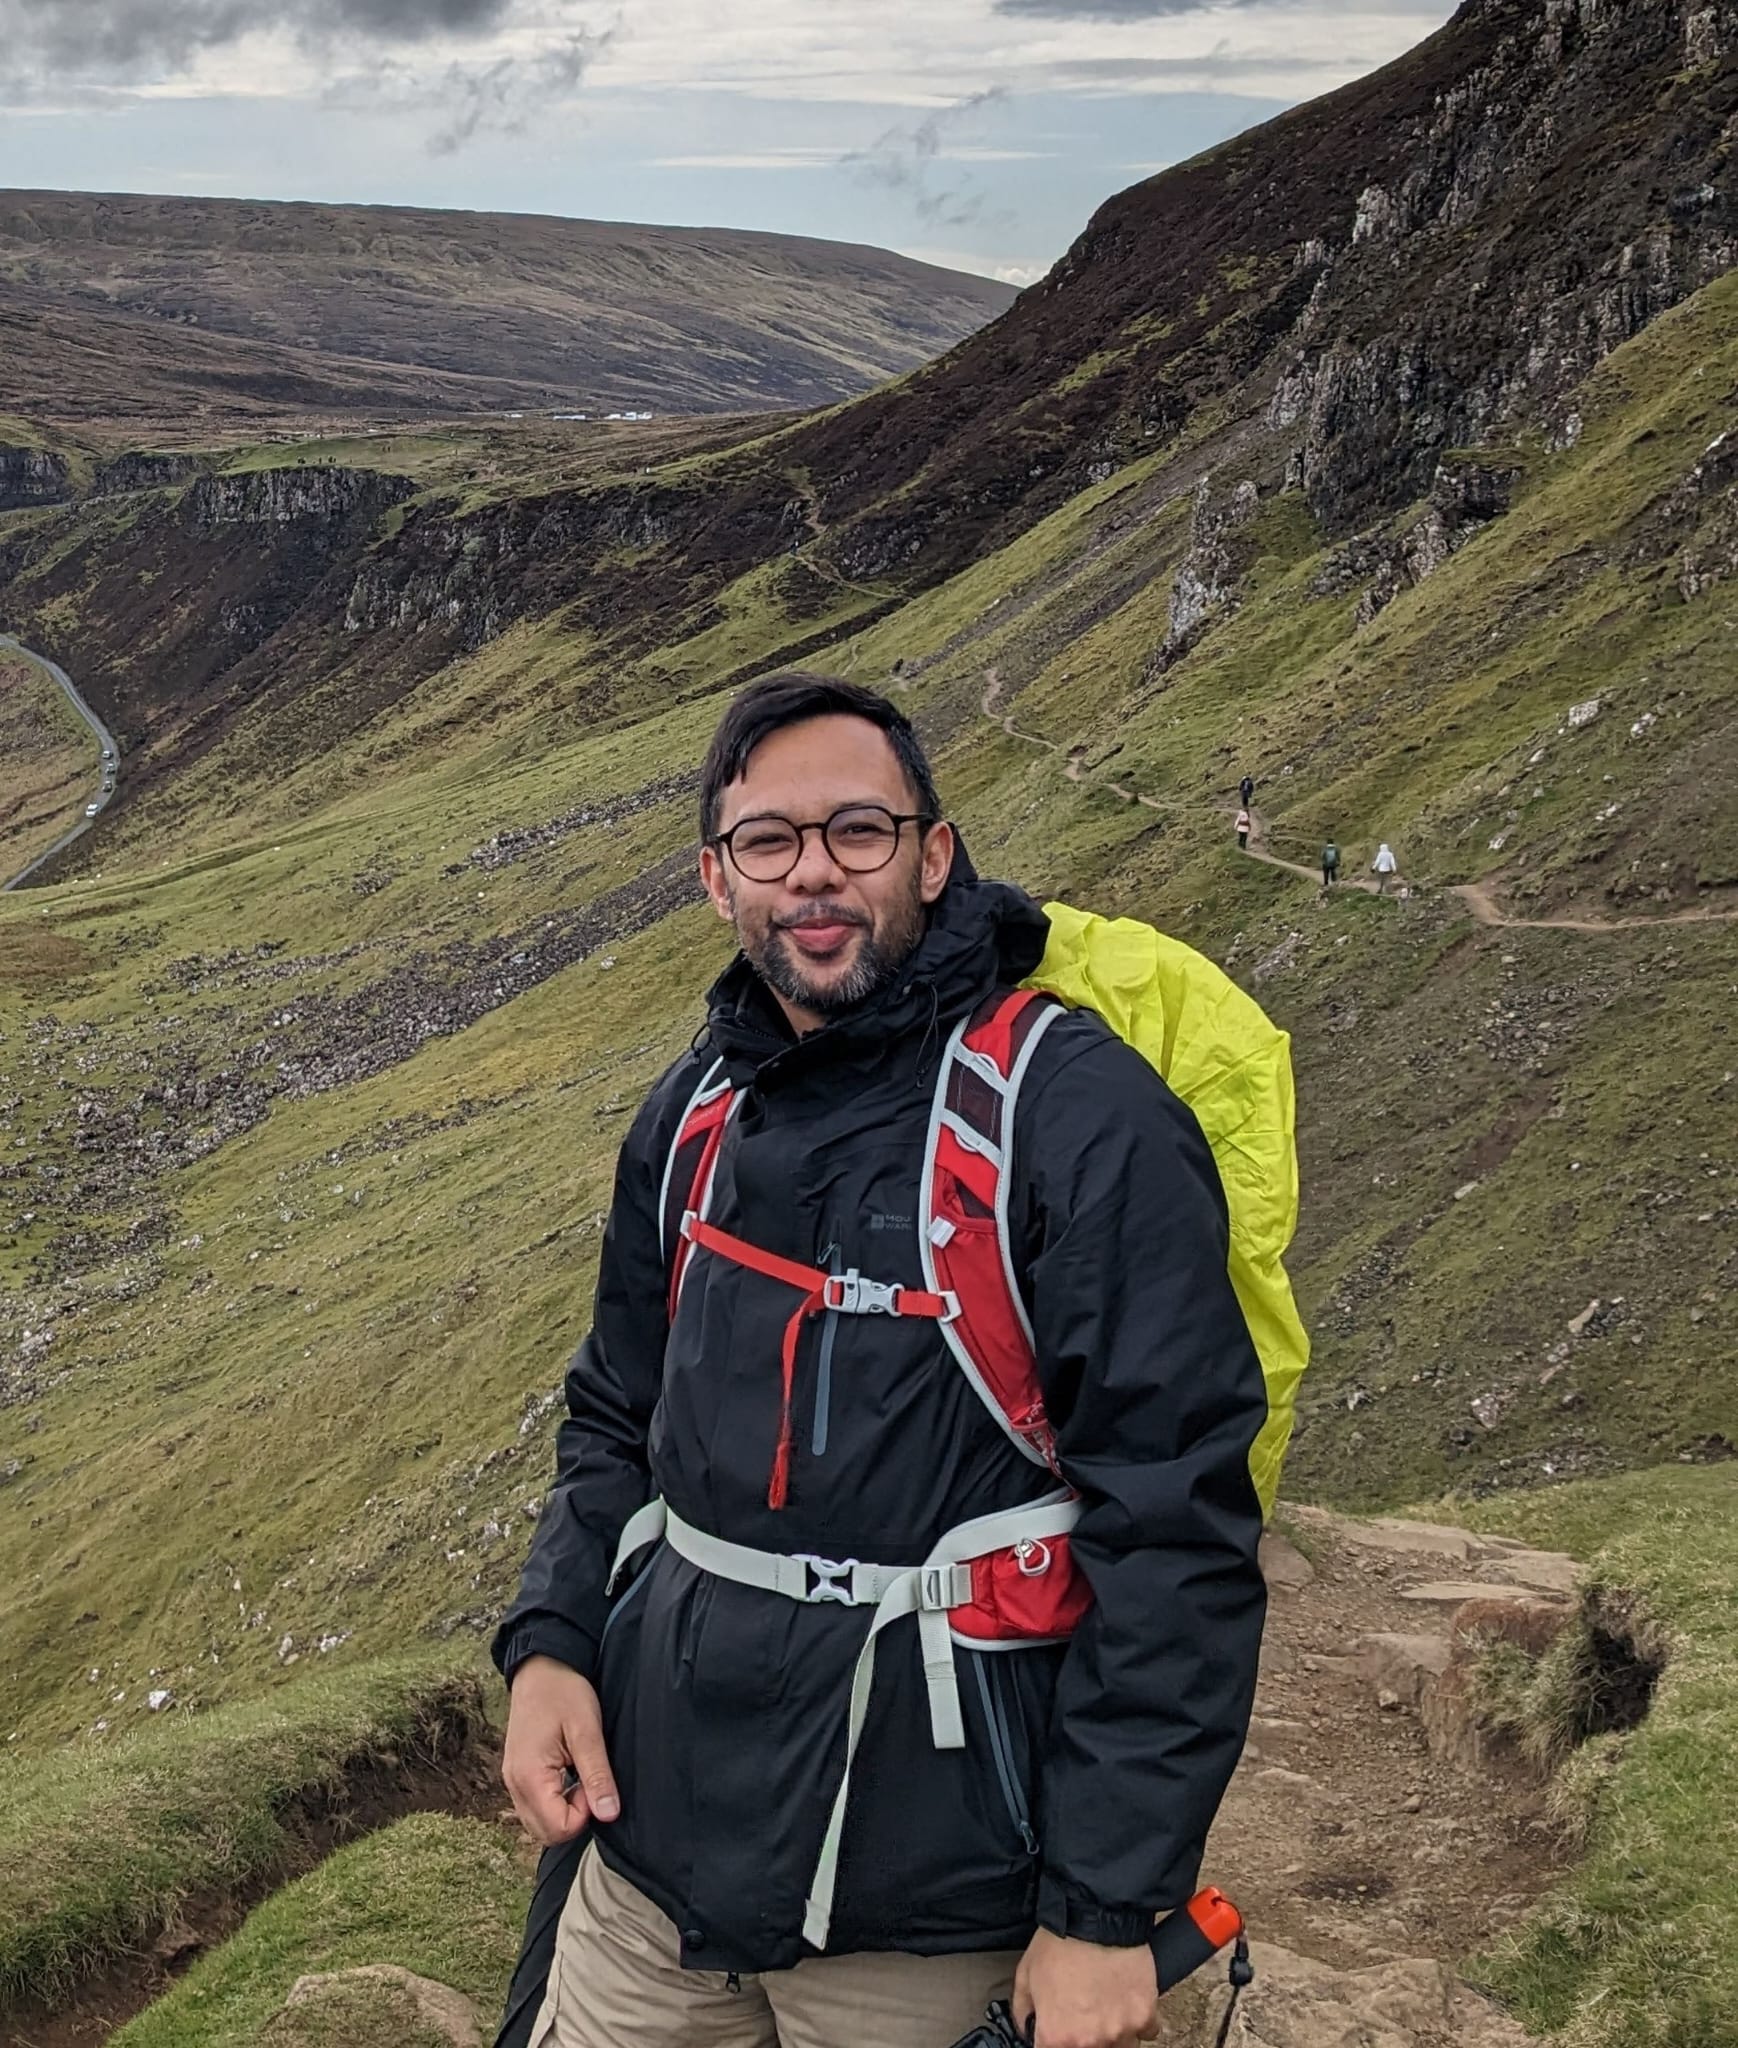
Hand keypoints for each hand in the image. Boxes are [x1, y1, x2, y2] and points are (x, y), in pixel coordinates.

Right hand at [502, 1655, 619, 1843]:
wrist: (541, 1666)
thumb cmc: (564, 1691)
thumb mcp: (587, 1730)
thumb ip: (597, 1775)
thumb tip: (609, 1815)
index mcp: (528, 1776)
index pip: (557, 1829)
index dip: (584, 1814)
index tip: (594, 1783)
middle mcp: (514, 1785)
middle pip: (545, 1833)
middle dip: (574, 1818)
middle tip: (589, 1782)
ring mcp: (512, 1780)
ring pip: (539, 1823)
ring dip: (564, 1811)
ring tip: (580, 1776)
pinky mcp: (517, 1774)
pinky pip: (534, 1807)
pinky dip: (554, 1802)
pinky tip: (569, 1775)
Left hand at [1013, 1928, 1157, 2047]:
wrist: (1096, 1915)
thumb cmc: (1060, 1942)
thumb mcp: (1026, 1973)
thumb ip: (1023, 2010)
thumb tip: (1027, 2028)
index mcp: (1057, 2037)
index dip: (1052, 2040)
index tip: (1056, 2031)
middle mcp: (1090, 2043)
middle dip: (1083, 2038)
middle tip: (1083, 2013)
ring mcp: (1121, 2032)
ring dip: (1113, 2035)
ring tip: (1106, 2009)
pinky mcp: (1145, 2016)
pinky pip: (1146, 2032)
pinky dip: (1139, 2022)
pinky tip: (1128, 2003)